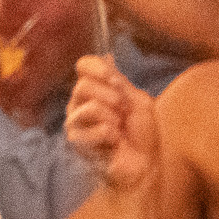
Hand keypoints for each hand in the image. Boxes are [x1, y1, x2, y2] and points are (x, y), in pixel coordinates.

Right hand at [66, 54, 160, 191]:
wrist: (143, 164)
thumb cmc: (142, 133)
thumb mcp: (138, 101)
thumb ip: (120, 82)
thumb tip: (107, 55)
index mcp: (95, 89)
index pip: (84, 65)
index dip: (97, 67)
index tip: (114, 78)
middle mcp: (80, 102)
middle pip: (83, 86)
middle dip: (112, 97)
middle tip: (124, 111)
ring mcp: (75, 122)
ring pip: (89, 107)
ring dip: (113, 118)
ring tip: (120, 129)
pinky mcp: (76, 141)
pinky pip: (95, 128)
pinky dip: (111, 135)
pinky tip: (114, 142)